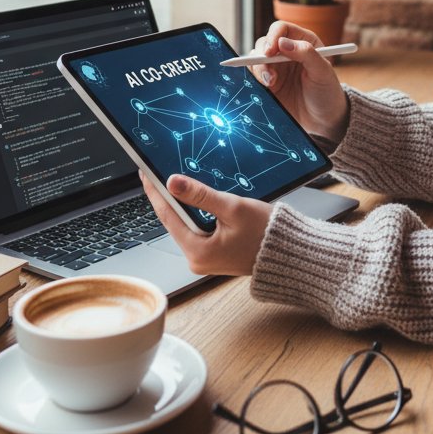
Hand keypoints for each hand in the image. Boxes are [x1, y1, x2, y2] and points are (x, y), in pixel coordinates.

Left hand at [139, 172, 271, 276]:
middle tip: (156, 173)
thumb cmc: (265, 233)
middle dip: (168, 197)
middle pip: (174, 221)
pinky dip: (194, 214)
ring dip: (182, 205)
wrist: (287, 252)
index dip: (155, 192)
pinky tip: (193, 199)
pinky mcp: (213, 255)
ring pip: (185, 225)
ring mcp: (204, 259)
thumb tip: (173, 182)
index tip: (145, 174)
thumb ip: (201, 195)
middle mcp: (197, 260)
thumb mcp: (232, 208)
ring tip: (173, 183)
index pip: (168, 216)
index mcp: (198, 252)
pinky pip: (196, 230)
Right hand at [254, 21, 348, 143]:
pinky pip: (253, 74)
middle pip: (264, 42)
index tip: (270, 52)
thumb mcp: (323, 72)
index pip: (282, 29)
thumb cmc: (327, 92)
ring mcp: (275, 67)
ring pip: (256, 58)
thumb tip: (283, 42)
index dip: (273, 36)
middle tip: (268, 74)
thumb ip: (306, 54)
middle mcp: (287, 51)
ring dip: (258, 69)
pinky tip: (265, 89)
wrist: (323, 119)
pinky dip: (254, 79)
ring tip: (269, 84)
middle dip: (262, 56)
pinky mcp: (267, 82)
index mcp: (303, 42)